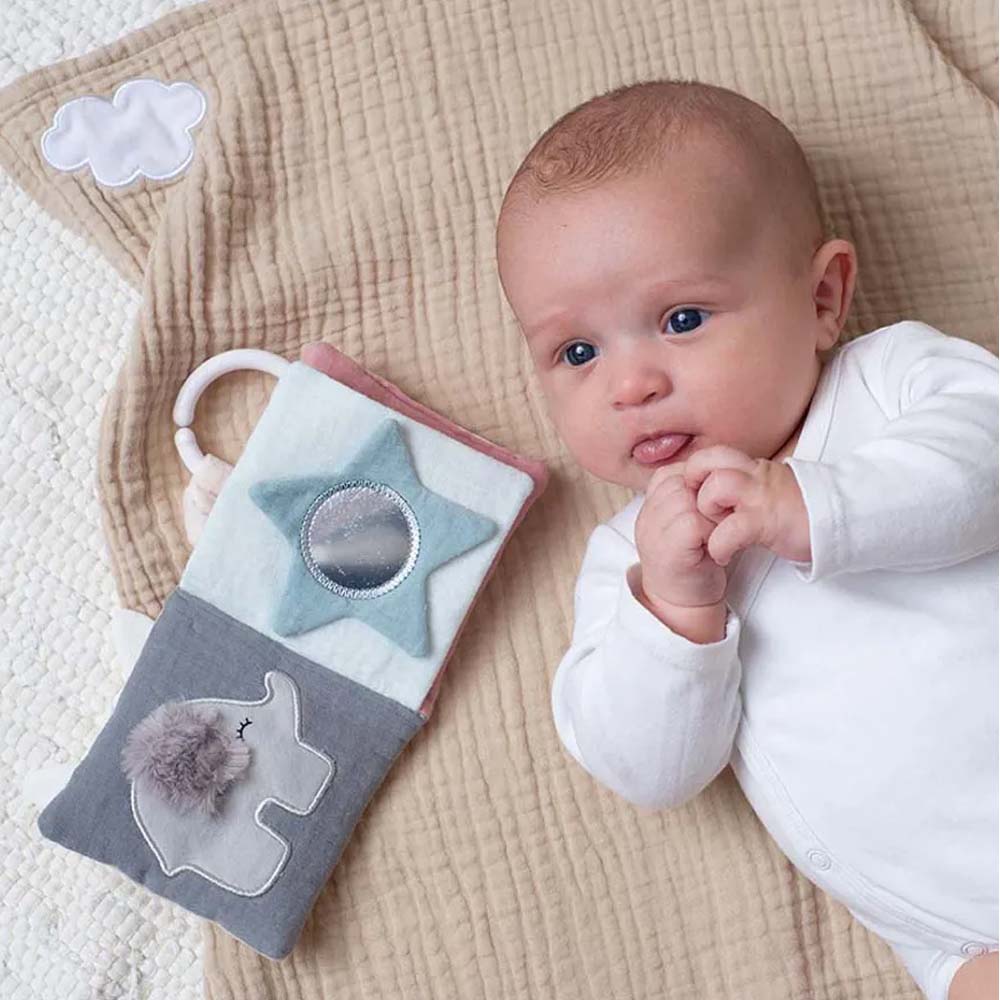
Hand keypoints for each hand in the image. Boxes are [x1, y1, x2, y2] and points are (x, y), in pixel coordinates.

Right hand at [634, 464, 727, 609]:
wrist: (681, 604)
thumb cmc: (691, 560)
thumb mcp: (685, 521)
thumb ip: (690, 496)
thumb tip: (714, 469)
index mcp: (650, 503)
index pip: (675, 471)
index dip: (700, 483)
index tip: (713, 506)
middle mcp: (647, 514)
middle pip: (682, 480)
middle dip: (708, 495)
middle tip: (721, 520)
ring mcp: (654, 531)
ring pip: (689, 498)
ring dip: (712, 513)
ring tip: (718, 533)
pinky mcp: (668, 548)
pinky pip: (694, 521)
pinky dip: (712, 530)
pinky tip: (716, 546)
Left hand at [682, 445, 811, 565]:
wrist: (842, 520)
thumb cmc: (804, 512)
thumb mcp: (768, 491)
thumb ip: (745, 488)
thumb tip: (717, 494)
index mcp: (753, 468)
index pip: (710, 454)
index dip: (694, 473)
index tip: (693, 498)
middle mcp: (755, 476)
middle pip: (705, 460)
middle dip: (691, 484)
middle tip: (697, 511)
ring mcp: (761, 496)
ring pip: (716, 486)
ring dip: (706, 511)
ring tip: (713, 531)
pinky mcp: (767, 521)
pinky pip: (730, 529)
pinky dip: (719, 546)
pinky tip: (723, 555)